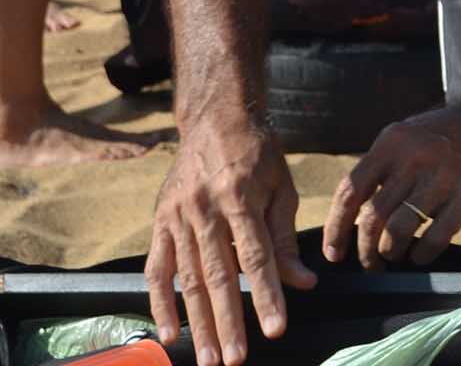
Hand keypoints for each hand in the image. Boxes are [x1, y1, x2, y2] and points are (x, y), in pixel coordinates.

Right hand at [146, 124, 315, 365]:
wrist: (215, 120)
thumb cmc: (258, 155)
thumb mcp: (281, 188)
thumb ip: (287, 238)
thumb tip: (303, 283)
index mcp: (241, 197)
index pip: (257, 257)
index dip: (267, 295)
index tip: (275, 328)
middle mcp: (205, 209)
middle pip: (219, 275)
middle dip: (228, 322)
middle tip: (237, 360)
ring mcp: (177, 217)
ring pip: (189, 279)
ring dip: (198, 322)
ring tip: (208, 357)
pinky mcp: (159, 222)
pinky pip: (157, 270)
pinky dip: (161, 303)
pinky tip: (170, 333)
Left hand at [323, 104, 460, 270]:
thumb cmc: (443, 138)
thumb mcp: (407, 139)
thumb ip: (381, 171)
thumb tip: (351, 219)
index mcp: (392, 144)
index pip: (350, 191)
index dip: (336, 228)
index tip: (333, 253)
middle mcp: (414, 158)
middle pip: (373, 218)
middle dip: (366, 250)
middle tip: (370, 263)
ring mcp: (443, 176)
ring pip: (399, 231)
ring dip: (391, 253)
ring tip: (395, 257)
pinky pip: (434, 238)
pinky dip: (421, 255)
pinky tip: (421, 255)